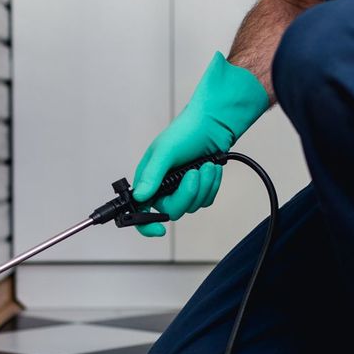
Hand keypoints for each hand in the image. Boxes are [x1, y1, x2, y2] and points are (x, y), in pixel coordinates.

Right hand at [130, 53, 269, 236]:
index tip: (159, 229)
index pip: (139, 210)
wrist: (213, 124)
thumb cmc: (185, 131)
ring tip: (205, 165)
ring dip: (203, 186)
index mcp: (148, 179)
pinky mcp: (198, 189)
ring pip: (192, 206)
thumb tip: (140, 197)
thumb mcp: (165, 151)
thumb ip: (152, 175)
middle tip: (194, 173)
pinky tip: (211, 168)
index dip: (145, 224)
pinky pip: (205, 200)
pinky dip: (211, 185)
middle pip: (172, 211)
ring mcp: (181, 189)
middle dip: (188, 193)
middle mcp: (162, 187)